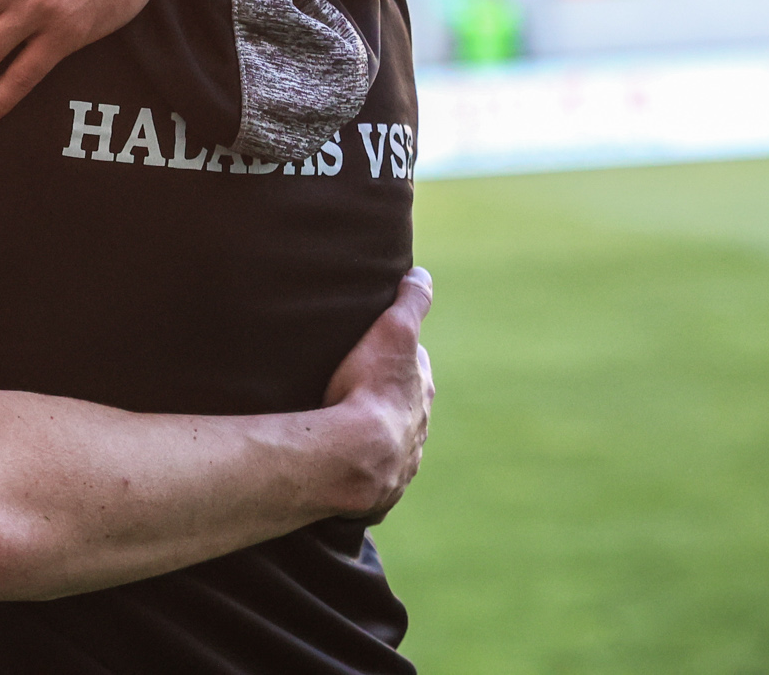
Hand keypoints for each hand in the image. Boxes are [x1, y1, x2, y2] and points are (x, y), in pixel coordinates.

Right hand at [320, 267, 434, 523]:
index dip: (399, 356)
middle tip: (358, 388)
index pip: (415, 367)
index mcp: (421, 393)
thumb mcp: (393, 332)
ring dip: (376, 438)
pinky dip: (363, 475)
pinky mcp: (379, 494)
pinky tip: (347, 472)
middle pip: (406, 409)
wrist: (354, 456)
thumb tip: (422, 274)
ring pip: (392, 447)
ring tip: (348, 431)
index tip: (380, 350)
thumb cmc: (370, 390)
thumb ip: (411, 302)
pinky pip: (373, 482)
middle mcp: (418, 430)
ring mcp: (400, 464)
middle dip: (389, 400)